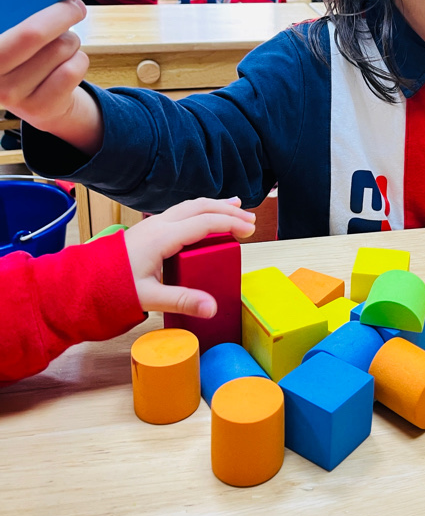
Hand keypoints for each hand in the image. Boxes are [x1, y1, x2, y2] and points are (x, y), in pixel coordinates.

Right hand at [0, 0, 103, 152]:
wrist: (39, 102)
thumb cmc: (28, 56)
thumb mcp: (15, 36)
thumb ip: (21, 17)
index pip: (19, 30)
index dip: (42, 12)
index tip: (63, 0)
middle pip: (33, 34)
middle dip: (62, 15)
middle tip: (76, 8)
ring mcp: (10, 96)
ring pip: (60, 49)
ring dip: (71, 42)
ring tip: (60, 49)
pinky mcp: (37, 109)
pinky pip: (73, 69)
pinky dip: (80, 61)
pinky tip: (68, 66)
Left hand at [124, 197, 255, 315]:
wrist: (82, 282)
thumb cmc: (113, 288)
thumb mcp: (149, 298)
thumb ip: (183, 301)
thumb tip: (213, 309)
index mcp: (163, 237)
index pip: (205, 222)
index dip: (230, 224)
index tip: (250, 231)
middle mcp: (159, 224)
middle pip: (200, 207)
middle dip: (228, 211)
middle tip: (250, 220)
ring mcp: (153, 224)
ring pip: (190, 206)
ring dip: (215, 206)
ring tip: (235, 206)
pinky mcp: (149, 229)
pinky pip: (181, 212)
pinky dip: (201, 210)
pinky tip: (205, 216)